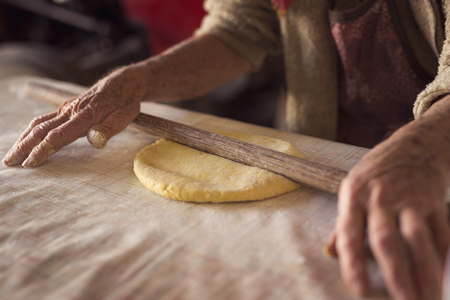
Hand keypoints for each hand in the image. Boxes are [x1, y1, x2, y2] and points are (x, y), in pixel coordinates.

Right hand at [3, 67, 143, 167]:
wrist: (124, 82)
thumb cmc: (125, 102)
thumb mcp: (123, 117)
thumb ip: (107, 130)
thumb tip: (96, 142)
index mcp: (84, 116)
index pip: (59, 136)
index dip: (43, 150)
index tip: (30, 163)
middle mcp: (71, 111)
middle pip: (42, 130)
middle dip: (24, 147)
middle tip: (10, 162)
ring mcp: (66, 108)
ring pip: (39, 124)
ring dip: (23, 139)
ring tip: (12, 154)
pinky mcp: (66, 108)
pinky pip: (44, 119)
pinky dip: (31, 130)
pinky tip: (25, 138)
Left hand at [326, 133, 449, 299]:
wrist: (415, 144)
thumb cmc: (377, 172)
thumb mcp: (353, 188)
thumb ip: (345, 222)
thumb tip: (331, 252)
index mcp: (354, 196)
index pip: (349, 234)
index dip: (352, 263)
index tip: (358, 290)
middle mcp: (380, 197)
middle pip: (386, 240)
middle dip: (394, 274)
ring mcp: (409, 197)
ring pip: (417, 239)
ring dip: (424, 271)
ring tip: (428, 298)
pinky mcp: (433, 198)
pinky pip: (441, 230)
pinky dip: (445, 255)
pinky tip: (445, 278)